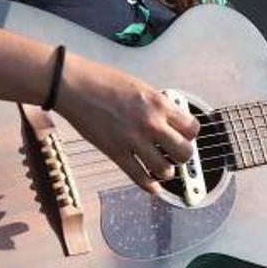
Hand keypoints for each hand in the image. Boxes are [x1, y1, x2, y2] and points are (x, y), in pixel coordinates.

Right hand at [51, 52, 200, 194]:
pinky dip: (149, 186)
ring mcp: (133, 141)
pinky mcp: (116, 153)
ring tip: (161, 166)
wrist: (75, 86)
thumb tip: (170, 119)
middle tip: (175, 153)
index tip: (184, 135)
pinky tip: (153, 186)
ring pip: (165, 170)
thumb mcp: (140, 86)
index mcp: (159, 104)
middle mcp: (150, 124)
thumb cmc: (104, 81)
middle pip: (184, 153)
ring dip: (166, 171)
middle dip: (182, 155)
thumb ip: (157, 105)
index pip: (191, 128)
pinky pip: (139, 177)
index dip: (190, 134)